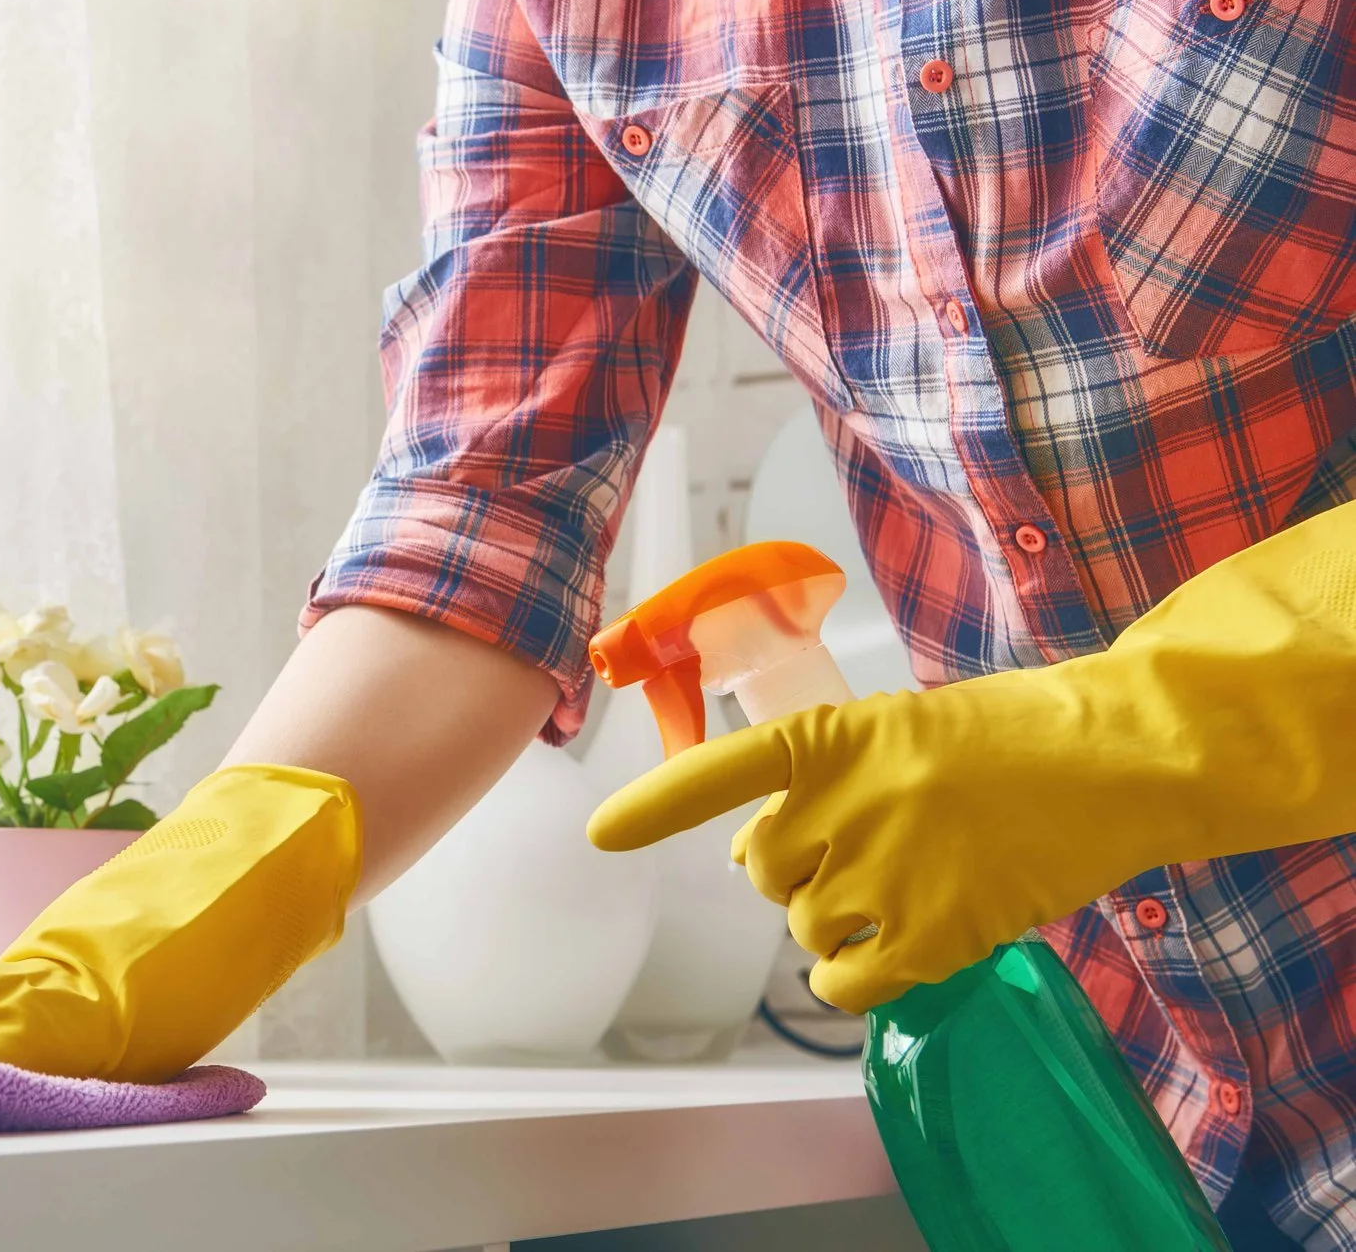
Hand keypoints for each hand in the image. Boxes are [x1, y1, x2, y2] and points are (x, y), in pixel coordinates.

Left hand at [588, 502, 1355, 1012]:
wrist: (1114, 759)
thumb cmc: (1009, 738)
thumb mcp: (899, 733)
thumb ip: (824, 781)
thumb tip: (753, 854)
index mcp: (831, 739)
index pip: (719, 774)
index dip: (655, 808)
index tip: (599, 837)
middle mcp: (843, 804)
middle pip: (766, 870)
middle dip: (799, 872)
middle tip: (868, 854)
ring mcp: (885, 870)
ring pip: (805, 926)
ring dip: (837, 922)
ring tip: (907, 887)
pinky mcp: (933, 932)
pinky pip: (847, 980)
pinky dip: (852, 978)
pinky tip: (886, 957)